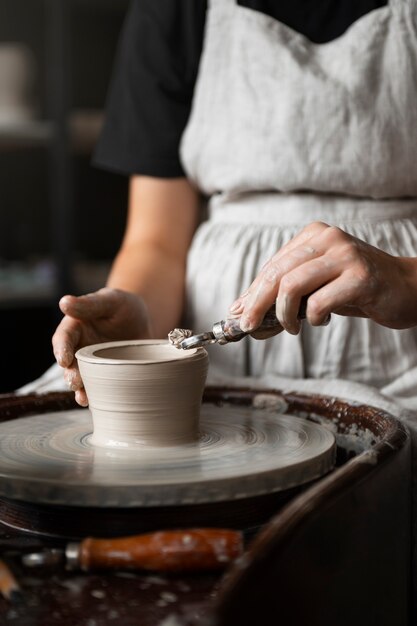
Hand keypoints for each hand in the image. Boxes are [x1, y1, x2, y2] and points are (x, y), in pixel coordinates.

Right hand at [52, 287, 151, 405]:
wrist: (142, 323)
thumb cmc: (123, 307)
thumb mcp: (111, 300)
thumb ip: (90, 303)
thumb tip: (64, 302)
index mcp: (75, 327)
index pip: (63, 338)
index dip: (61, 349)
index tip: (63, 359)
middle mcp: (78, 348)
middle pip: (69, 363)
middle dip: (70, 373)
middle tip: (75, 381)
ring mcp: (90, 364)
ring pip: (80, 378)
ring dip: (79, 389)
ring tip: (83, 397)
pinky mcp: (103, 375)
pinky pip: (96, 387)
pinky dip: (94, 395)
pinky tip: (94, 402)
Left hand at [228, 221, 416, 337]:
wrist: (406, 289)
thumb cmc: (356, 289)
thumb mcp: (317, 288)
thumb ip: (285, 296)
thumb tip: (242, 313)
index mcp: (314, 235)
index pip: (273, 266)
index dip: (252, 292)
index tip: (238, 313)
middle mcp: (328, 238)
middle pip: (277, 274)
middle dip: (256, 304)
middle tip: (247, 327)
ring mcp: (345, 255)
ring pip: (292, 286)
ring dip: (284, 314)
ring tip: (292, 328)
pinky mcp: (360, 277)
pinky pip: (319, 302)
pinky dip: (313, 318)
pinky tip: (321, 321)